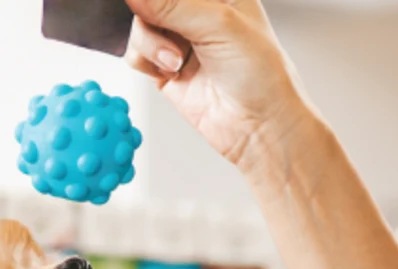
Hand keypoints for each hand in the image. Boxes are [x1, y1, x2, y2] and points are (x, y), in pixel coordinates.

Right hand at [123, 0, 313, 169]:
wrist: (258, 127)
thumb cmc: (261, 75)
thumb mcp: (217, 25)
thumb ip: (172, 4)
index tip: (151, 6)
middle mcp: (198, 12)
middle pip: (151, 3)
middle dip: (153, 19)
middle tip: (170, 35)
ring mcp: (180, 40)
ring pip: (139, 27)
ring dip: (150, 44)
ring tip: (177, 62)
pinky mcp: (165, 67)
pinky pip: (136, 54)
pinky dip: (145, 62)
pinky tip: (170, 72)